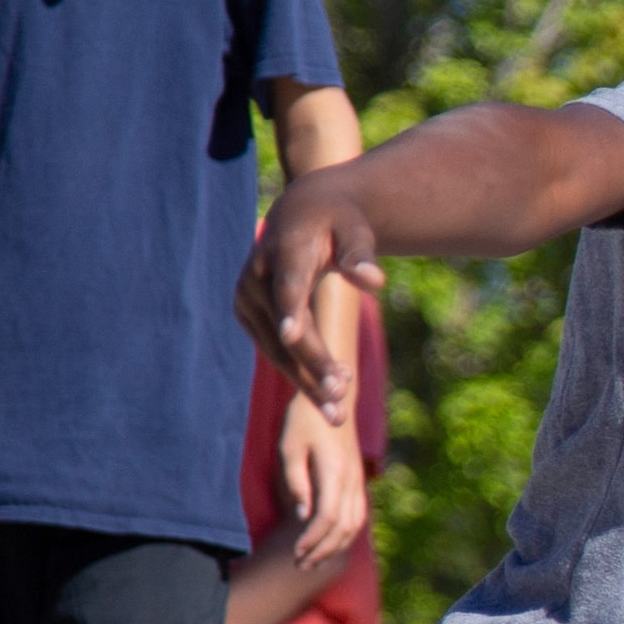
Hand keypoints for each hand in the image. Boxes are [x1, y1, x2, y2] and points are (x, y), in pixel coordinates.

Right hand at [241, 182, 380, 423]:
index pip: (288, 287)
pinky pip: (275, 350)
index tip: (292, 336)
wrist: (301, 212)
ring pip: (277, 348)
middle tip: (340, 397)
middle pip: (285, 329)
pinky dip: (300, 372)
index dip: (290, 312)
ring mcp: (247, 298)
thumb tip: (375, 280)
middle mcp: (257, 276)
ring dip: (307, 380)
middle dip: (312, 364)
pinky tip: (330, 393)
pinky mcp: (248, 315)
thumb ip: (361, 254)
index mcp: (284, 251)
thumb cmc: (337, 221)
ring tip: (339, 411)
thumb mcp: (355, 229)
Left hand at [272, 388, 370, 564]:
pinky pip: (357, 515)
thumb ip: (297, 482)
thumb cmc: (304, 420)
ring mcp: (358, 480)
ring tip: (314, 562)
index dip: (313, 540)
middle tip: (300, 566)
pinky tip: (329, 543)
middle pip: (344, 528)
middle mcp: (352, 479)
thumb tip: (302, 516)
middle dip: (323, 551)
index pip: (328, 517)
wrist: (332, 396)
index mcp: (335, 471)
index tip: (295, 552)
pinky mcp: (356, 480)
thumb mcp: (290, 447)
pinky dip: (345, 535)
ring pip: (355, 525)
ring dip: (335, 547)